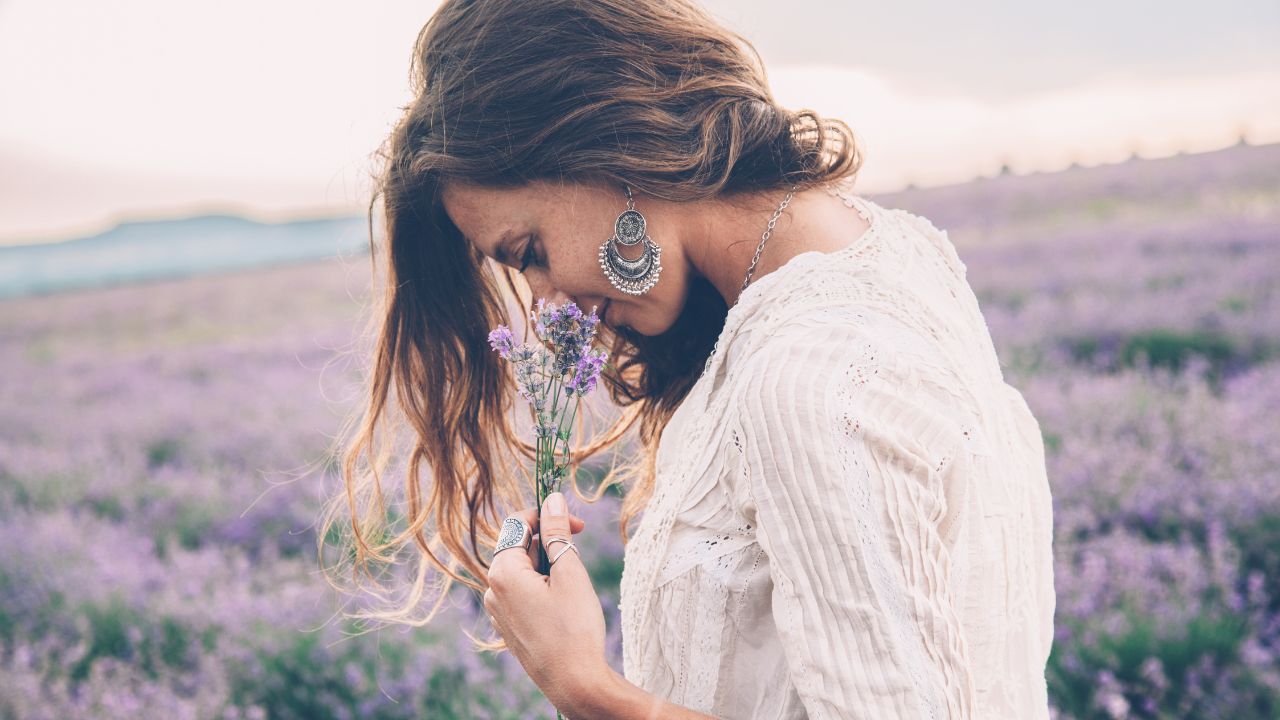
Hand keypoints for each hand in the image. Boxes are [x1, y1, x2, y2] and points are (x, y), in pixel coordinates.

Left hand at [483, 492, 607, 714]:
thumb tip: (553, 499)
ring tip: (573, 584)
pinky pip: (522, 593)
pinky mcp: (509, 627)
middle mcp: (492, 590)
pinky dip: (542, 587)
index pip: (518, 524)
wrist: (574, 682)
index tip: (578, 524)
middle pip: (520, 547)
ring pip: (522, 571)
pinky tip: (563, 604)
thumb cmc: (574, 627)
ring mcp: (498, 611)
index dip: (548, 515)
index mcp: (502, 572)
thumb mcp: (569, 572)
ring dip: (547, 566)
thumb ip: (557, 532)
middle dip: (549, 542)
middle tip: (579, 552)